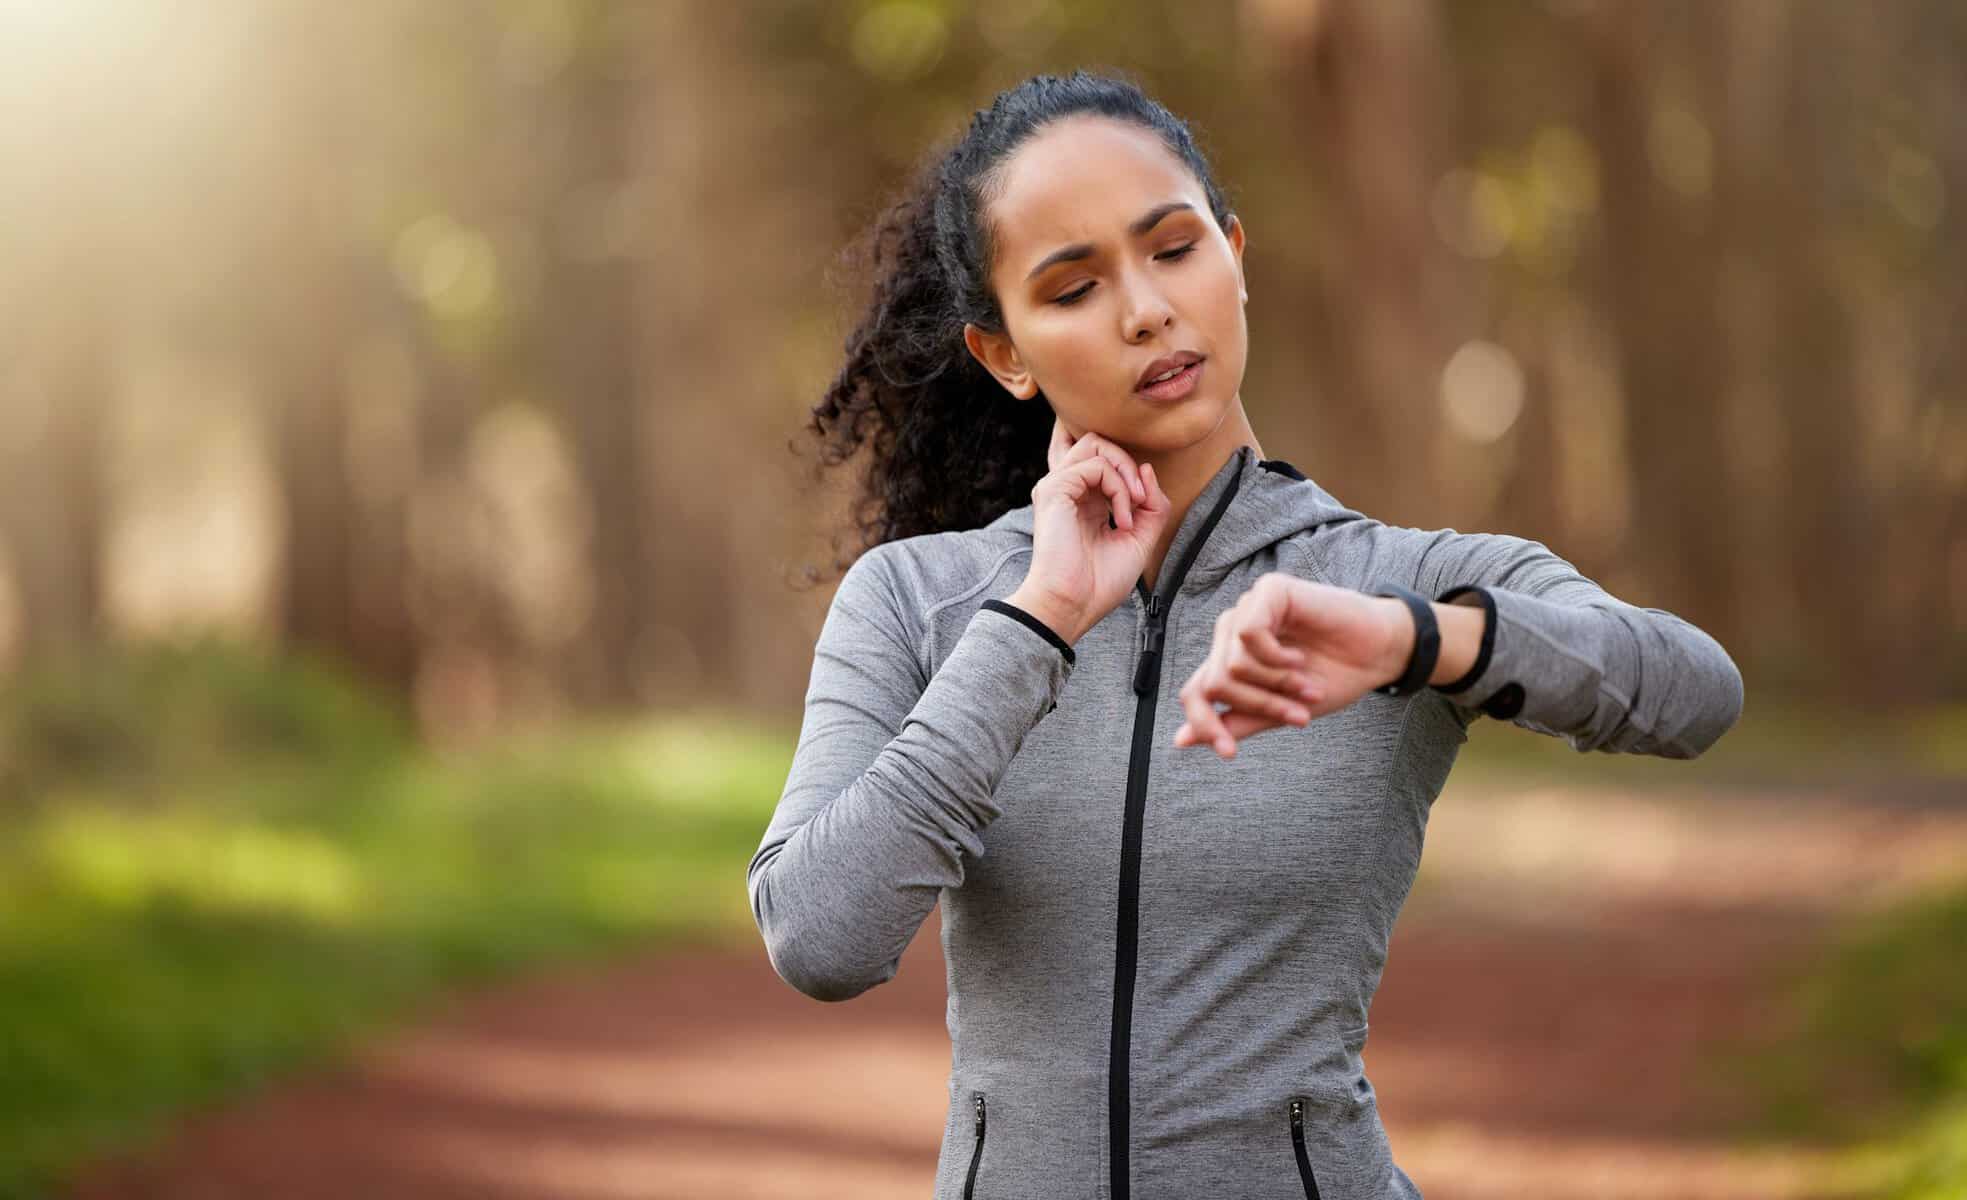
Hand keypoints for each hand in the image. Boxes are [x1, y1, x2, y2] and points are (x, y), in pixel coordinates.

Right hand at [1006, 418, 1172, 644]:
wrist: (1073, 605)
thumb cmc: (1100, 583)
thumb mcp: (1140, 540)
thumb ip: (1152, 506)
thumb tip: (1147, 469)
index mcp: (1085, 502)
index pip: (1108, 463)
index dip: (1135, 475)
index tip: (1148, 507)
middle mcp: (1068, 490)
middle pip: (1099, 444)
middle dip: (1129, 464)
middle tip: (1143, 499)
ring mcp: (1059, 487)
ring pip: (1096, 444)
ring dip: (1126, 470)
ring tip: (1135, 504)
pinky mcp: (1054, 489)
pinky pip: (1096, 465)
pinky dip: (1119, 488)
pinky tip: (1122, 518)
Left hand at [1172, 573, 1409, 757]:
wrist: (1377, 654)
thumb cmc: (1332, 677)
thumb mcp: (1280, 710)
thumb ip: (1234, 721)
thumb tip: (1181, 740)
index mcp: (1229, 660)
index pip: (1194, 693)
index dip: (1206, 725)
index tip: (1230, 754)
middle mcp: (1231, 633)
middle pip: (1216, 682)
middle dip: (1261, 705)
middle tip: (1300, 716)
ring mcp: (1248, 609)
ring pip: (1232, 663)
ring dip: (1276, 685)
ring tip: (1308, 687)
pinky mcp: (1268, 591)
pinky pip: (1250, 633)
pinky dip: (1277, 657)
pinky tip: (1300, 658)